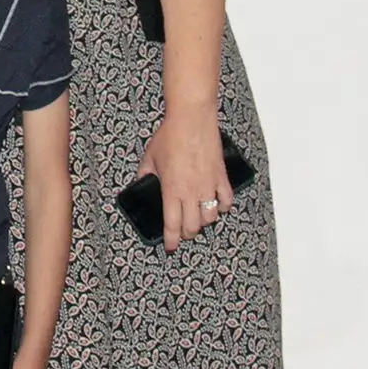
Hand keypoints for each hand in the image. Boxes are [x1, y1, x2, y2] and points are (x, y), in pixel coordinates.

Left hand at [138, 110, 232, 252]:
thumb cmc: (169, 137)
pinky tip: (215, 205)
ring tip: (196, 217)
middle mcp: (191, 192)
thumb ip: (145, 174)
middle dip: (185, 233)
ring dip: (202, 221)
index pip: (172, 224)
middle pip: (192, 226)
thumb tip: (142, 182)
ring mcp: (208, 186)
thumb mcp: (150, 157)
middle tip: (181, 231)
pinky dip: (222, 207)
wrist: (191, 121)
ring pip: (210, 218)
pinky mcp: (221, 178)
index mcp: (171, 190)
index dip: (171, 240)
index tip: (170, 247)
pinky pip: (226, 201)